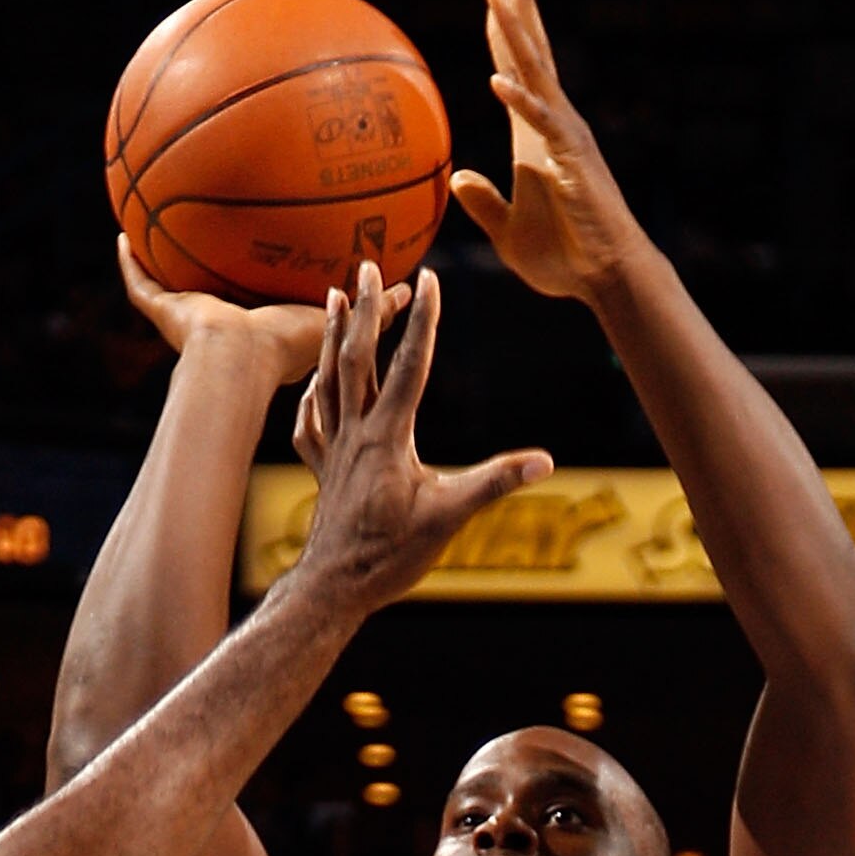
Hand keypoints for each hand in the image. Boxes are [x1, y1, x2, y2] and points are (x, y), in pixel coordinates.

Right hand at [118, 233, 408, 389]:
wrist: (237, 362)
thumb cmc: (285, 351)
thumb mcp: (342, 325)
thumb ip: (376, 308)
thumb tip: (412, 287)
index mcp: (260, 334)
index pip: (260, 305)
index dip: (261, 286)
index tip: (265, 262)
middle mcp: (220, 325)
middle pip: (213, 289)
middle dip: (210, 266)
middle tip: (211, 234)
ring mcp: (187, 321)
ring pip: (171, 286)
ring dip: (163, 259)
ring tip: (154, 222)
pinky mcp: (163, 313)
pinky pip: (140, 285)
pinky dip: (130, 262)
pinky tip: (123, 233)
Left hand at [291, 261, 550, 611]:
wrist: (334, 590)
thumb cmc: (390, 558)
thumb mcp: (448, 520)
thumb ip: (494, 484)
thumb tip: (545, 462)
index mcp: (388, 437)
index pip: (409, 365)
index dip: (422, 320)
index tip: (431, 278)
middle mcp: (355, 433)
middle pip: (355, 357)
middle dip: (364, 308)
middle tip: (367, 265)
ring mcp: (333, 450)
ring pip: (327, 379)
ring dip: (332, 335)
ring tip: (333, 297)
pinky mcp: (322, 470)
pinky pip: (310, 422)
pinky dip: (311, 395)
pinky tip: (314, 384)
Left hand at [449, 0, 648, 302]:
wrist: (604, 277)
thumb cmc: (564, 259)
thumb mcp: (508, 234)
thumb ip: (484, 203)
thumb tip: (458, 177)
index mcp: (536, 137)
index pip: (518, 71)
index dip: (506, 33)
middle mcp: (553, 125)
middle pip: (534, 53)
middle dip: (522, 6)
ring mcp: (565, 138)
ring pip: (536, 74)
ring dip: (514, 34)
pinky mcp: (571, 161)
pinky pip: (541, 124)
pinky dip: (519, 100)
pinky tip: (498, 79)